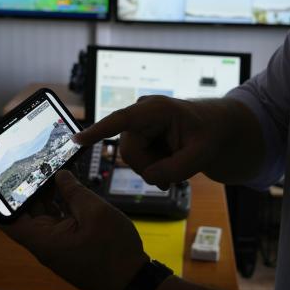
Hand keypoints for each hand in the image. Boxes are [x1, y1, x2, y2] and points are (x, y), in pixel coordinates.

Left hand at [1, 170, 148, 289]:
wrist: (132, 281)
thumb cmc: (114, 254)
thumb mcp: (95, 213)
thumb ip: (74, 191)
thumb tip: (60, 175)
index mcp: (43, 239)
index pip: (7, 219)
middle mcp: (45, 242)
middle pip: (26, 212)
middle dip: (28, 187)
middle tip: (33, 162)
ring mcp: (57, 243)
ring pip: (43, 214)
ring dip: (47, 193)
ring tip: (52, 168)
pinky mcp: (69, 243)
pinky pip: (58, 219)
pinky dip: (61, 202)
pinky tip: (68, 185)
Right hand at [75, 95, 230, 188]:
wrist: (213, 128)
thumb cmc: (209, 134)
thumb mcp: (201, 155)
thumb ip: (176, 169)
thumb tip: (150, 178)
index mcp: (157, 109)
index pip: (123, 119)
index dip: (99, 131)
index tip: (77, 140)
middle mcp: (142, 112)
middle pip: (130, 151)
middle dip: (149, 168)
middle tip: (171, 180)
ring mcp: (138, 123)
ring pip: (131, 157)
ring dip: (151, 169)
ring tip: (173, 171)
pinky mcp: (137, 132)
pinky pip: (135, 157)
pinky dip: (150, 167)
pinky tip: (166, 167)